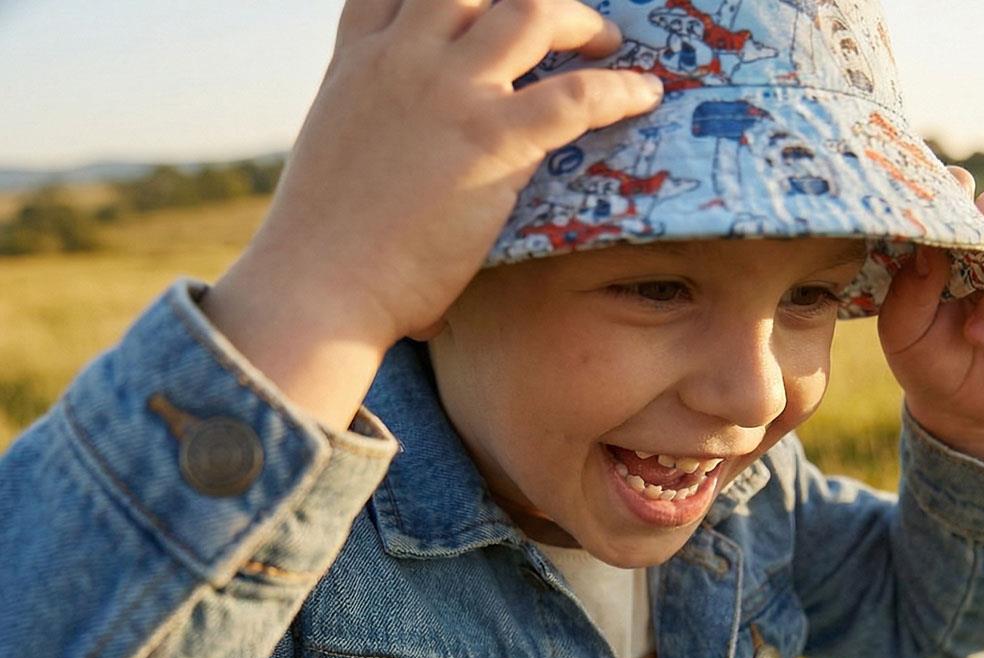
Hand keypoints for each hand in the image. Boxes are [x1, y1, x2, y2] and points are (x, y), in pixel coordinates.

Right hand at [204, 0, 662, 427]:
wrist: (319, 285)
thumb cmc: (323, 251)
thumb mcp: (336, 160)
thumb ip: (373, 131)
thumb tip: (396, 167)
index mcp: (359, 62)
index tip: (479, 6)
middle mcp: (403, 58)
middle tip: (560, 22)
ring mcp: (448, 92)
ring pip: (532, 12)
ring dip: (579, 20)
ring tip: (611, 41)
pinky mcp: (489, 141)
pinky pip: (574, 96)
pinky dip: (617, 91)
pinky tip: (645, 96)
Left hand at [877, 168, 983, 468]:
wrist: (959, 406)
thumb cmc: (924, 359)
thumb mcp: (901, 332)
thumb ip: (908, 290)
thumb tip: (928, 248)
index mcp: (947, 247)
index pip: (956, 194)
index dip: (953, 188)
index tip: (942, 207)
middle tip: (973, 268)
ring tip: (977, 337)